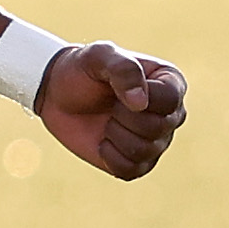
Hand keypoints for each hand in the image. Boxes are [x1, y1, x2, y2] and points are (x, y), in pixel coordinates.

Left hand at [36, 42, 185, 181]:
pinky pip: (132, 171)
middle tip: (109, 105)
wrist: (57, 94)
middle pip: (158, 127)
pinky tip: (103, 142)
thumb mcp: (99, 56)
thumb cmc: (82, 70)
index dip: (138, 97)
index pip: (169, 99)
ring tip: (107, 122)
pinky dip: (111, 158)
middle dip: (122, 117)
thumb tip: (141, 103)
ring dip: (115, 136)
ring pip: (145, 151)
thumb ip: (123, 70)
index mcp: (171, 83)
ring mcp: (157, 140)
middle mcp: (171, 113)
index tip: (115, 86)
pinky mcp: (138, 162)